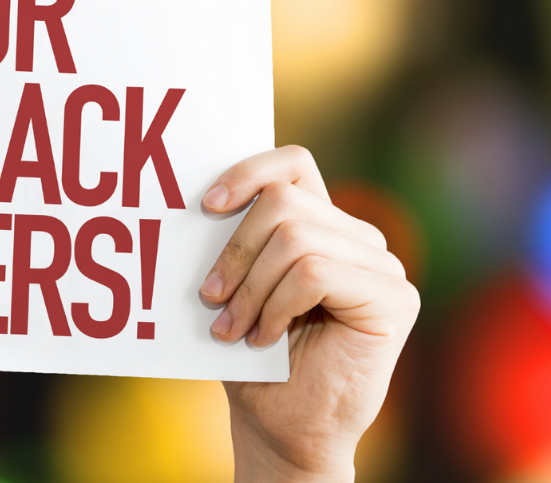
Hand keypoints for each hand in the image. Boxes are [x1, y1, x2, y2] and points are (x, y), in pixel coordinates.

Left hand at [200, 146, 419, 482]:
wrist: (281, 427)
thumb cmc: (252, 358)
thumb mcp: (233, 287)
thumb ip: (231, 241)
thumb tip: (196, 197)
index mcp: (322, 225)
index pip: (292, 164)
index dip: (248, 172)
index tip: (206, 206)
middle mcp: (357, 237)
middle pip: (283, 203)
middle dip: (234, 251)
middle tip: (210, 298)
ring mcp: (381, 265)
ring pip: (295, 238)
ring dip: (251, 288)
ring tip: (233, 327)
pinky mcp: (394, 297)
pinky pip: (315, 273)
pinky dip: (277, 306)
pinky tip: (267, 337)